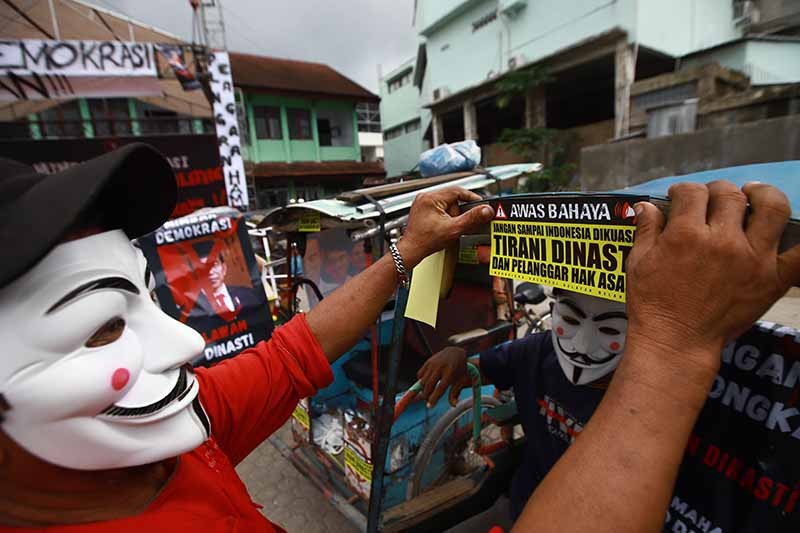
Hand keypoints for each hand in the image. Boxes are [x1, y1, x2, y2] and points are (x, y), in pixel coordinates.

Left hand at [398, 187, 494, 267]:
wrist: (412, 250)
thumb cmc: (426, 241)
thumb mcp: (453, 229)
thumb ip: (471, 219)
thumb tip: (486, 210)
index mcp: (431, 198)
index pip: (457, 190)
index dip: (471, 197)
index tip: (480, 205)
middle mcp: (425, 197)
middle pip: (452, 197)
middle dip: (458, 210)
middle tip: (457, 222)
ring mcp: (422, 202)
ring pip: (447, 203)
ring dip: (452, 214)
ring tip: (448, 226)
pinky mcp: (422, 209)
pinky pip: (440, 208)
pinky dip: (445, 216)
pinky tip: (443, 226)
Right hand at [416, 347, 471, 406]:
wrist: (455, 352)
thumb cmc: (460, 369)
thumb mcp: (461, 380)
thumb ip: (456, 392)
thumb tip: (453, 405)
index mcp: (450, 372)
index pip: (440, 388)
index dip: (434, 398)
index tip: (429, 406)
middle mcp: (440, 367)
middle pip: (429, 385)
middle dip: (426, 395)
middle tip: (427, 401)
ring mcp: (433, 363)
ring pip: (423, 381)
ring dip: (423, 390)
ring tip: (427, 394)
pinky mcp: (427, 362)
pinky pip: (420, 375)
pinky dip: (421, 381)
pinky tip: (426, 384)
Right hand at [626, 181, 799, 376]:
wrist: (677, 341)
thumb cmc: (653, 304)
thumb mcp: (638, 262)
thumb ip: (646, 229)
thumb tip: (646, 205)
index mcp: (685, 235)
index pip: (692, 193)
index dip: (683, 191)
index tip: (679, 197)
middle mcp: (722, 241)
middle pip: (729, 195)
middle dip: (717, 191)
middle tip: (712, 200)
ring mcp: (752, 259)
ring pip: (771, 208)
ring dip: (763, 195)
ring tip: (755, 195)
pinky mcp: (771, 279)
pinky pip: (799, 254)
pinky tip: (789, 231)